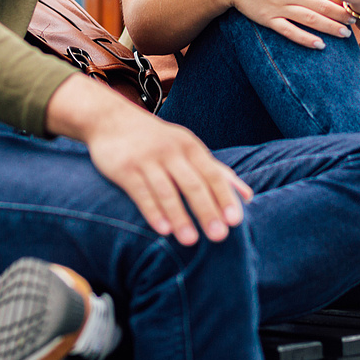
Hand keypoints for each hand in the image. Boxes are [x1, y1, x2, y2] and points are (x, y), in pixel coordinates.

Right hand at [46, 76, 252, 245]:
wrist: (111, 118)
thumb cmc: (156, 140)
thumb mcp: (187, 148)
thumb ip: (216, 171)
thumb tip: (248, 196)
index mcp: (190, 147)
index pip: (212, 173)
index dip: (225, 196)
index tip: (237, 220)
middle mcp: (171, 151)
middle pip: (193, 183)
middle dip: (207, 210)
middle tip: (220, 236)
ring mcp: (147, 159)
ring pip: (167, 190)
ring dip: (180, 216)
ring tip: (191, 241)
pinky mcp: (125, 168)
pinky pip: (141, 192)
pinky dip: (153, 211)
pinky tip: (162, 229)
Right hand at [221, 0, 353, 48]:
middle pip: (323, 5)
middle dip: (342, 13)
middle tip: (355, 19)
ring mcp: (280, 7)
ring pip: (311, 20)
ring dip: (330, 27)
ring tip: (345, 33)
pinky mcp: (269, 19)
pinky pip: (290, 32)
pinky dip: (306, 39)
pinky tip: (319, 45)